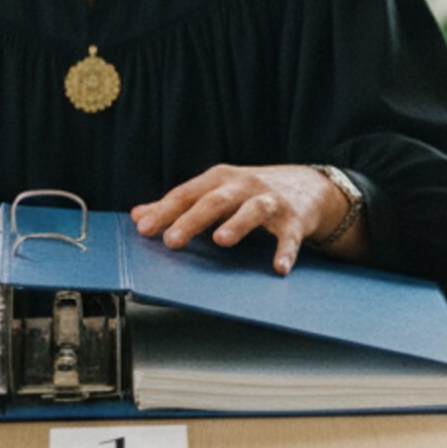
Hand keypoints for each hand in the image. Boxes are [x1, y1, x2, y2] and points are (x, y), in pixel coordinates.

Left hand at [133, 164, 350, 273]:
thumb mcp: (215, 192)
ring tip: (220, 241)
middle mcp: (244, 186)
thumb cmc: (251, 192)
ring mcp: (271, 201)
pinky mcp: (294, 219)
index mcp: (220, 180)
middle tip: (172, 240)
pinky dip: (285, 251)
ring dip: (237, 224)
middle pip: (215, 201)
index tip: (144, 228)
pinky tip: (279, 267)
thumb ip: (178, 205)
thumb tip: (137, 215)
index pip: (187, 194)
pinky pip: (289, 236)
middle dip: (193, 219)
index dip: (165, 211)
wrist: (308, 187)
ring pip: (253, 210)